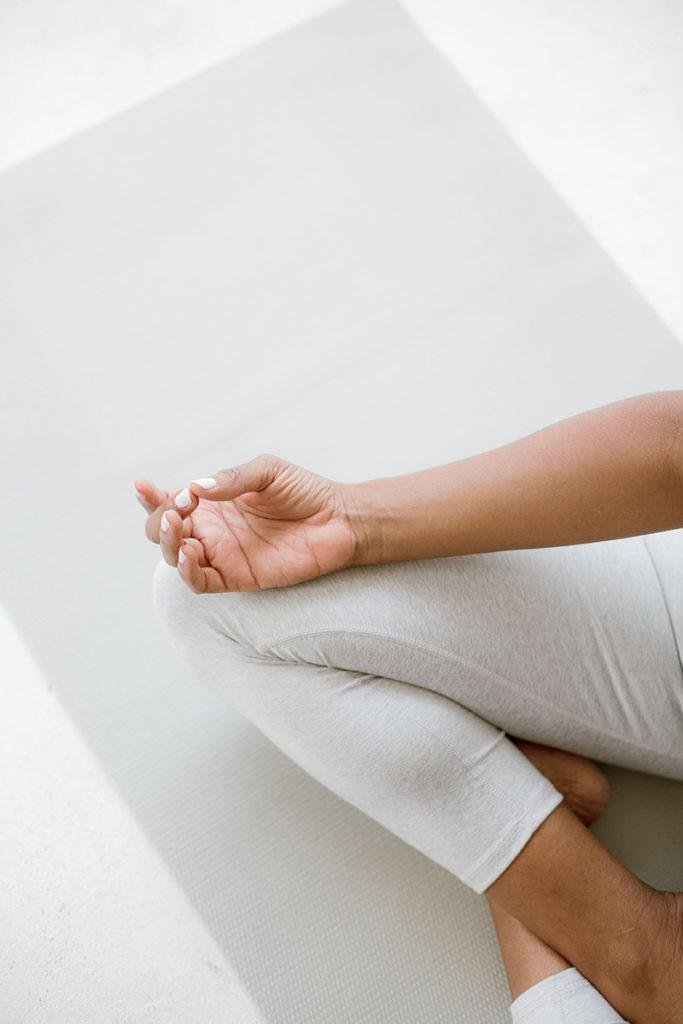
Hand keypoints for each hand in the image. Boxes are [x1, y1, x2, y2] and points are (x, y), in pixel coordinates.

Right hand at [134, 453, 360, 592]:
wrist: (339, 519)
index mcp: (213, 502)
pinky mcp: (237, 577)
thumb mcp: (267, 471)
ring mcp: (222, 554)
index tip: (143, 487)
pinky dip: (188, 570)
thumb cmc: (305, 491)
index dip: (151, 497)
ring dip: (169, 543)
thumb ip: (232, 478)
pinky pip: (201, 581)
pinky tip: (192, 553)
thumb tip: (196, 487)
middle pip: (164, 531)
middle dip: (159, 520)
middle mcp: (212, 529)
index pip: (170, 501)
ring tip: (180, 526)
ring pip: (176, 556)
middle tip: (177, 509)